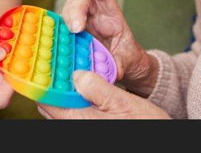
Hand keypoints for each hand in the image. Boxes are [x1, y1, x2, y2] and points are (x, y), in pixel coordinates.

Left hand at [37, 71, 169, 118]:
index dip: (42, 80)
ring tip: (71, 67)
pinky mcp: (90, 125)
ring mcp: (82, 126)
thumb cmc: (144, 124)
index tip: (40, 62)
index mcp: (78, 120)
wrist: (160, 140)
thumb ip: (97, 87)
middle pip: (52, 102)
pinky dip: (75, 95)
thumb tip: (77, 74)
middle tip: (57, 60)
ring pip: (63, 105)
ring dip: (65, 88)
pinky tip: (85, 83)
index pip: (47, 100)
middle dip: (52, 82)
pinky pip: (74, 109)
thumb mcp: (122, 102)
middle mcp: (76, 125)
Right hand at [61, 0, 155, 90]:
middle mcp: (95, 14)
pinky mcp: (72, 34)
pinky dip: (58, 33)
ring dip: (66, 21)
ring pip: (68, 12)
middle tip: (76, 28)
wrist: (122, 66)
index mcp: (111, 14)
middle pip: (81, 1)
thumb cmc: (126, 57)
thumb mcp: (128, 60)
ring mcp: (82, 23)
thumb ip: (120, 62)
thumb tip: (113, 69)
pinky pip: (62, 28)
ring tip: (70, 35)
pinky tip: (58, 41)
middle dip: (76, 11)